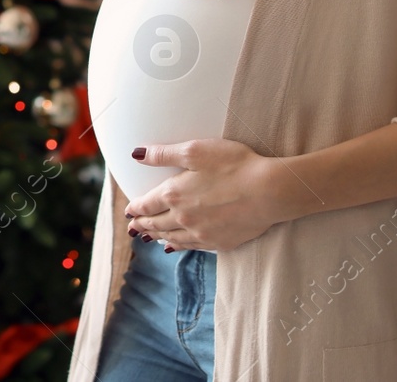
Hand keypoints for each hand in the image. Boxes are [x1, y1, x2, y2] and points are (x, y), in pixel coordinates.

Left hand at [123, 139, 291, 252]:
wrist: (268, 191)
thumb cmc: (234, 165)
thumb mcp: (195, 150)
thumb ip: (163, 154)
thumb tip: (136, 154)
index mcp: (174, 194)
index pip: (147, 204)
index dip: (135, 208)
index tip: (128, 211)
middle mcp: (183, 218)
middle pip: (156, 223)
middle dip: (143, 224)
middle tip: (133, 227)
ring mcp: (200, 233)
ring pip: (171, 237)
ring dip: (157, 236)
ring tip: (149, 237)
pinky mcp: (218, 242)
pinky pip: (190, 247)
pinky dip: (177, 246)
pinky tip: (174, 246)